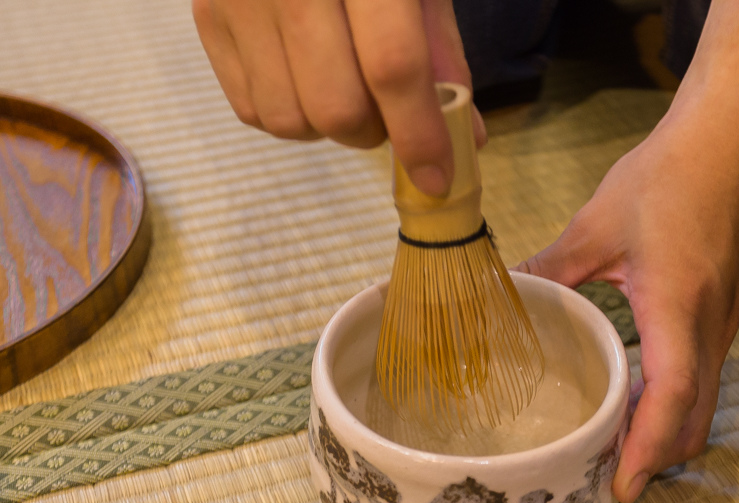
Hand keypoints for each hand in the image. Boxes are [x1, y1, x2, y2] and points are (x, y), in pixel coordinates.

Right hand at [192, 0, 485, 195]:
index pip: (392, 65)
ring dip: (328, 129)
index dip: (418, 132)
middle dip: (372, 132)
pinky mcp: (206, 15)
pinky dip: (289, 114)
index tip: (436, 179)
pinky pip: (251, 109)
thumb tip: (460, 138)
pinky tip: (305, 78)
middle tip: (386, 113)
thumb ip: (441, 54)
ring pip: (288, 120)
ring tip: (344, 87)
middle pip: (335, 106)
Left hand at [517, 105, 738, 502]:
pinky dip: (672, 406)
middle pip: (692, 419)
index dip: (646, 447)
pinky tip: (633, 400)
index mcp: (677, 309)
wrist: (727, 146)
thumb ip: (548, 270)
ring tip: (613, 448)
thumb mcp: (594, 226)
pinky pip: (702, 379)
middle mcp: (709, 329)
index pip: (672, 397)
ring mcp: (722, 325)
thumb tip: (503, 297)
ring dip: (664, 434)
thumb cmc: (666, 180)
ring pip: (702, 404)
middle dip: (654, 457)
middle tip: (604, 477)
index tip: (619, 488)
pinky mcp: (721, 316)